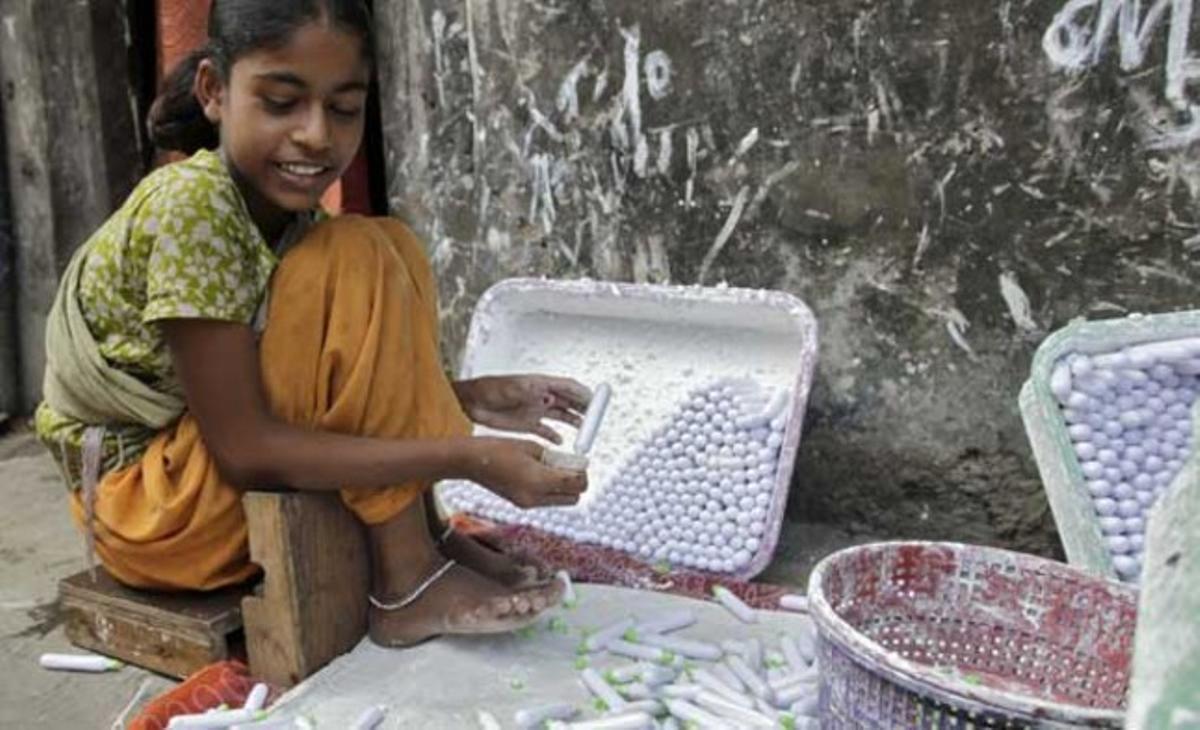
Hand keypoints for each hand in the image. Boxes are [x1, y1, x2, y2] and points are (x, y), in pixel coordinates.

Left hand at [454, 375, 590, 444]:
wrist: (470, 402)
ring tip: (585, 431)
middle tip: (596, 418)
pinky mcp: (527, 424)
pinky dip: (554, 436)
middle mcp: (541, 397)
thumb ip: (532, 391)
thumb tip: (549, 393)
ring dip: (574, 422)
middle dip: (584, 409)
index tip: (596, 401)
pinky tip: (560, 442)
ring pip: (561, 416)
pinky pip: (546, 430)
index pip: (568, 387)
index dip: (583, 394)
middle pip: (569, 402)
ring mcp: (535, 410)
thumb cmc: (490, 389)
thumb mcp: (513, 388)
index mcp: (541, 385)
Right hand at [464, 437, 588, 507]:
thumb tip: (569, 463)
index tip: (580, 463)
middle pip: (573, 499)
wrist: (470, 461)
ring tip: (553, 469)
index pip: (576, 484)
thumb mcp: (532, 447)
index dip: (583, 474)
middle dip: (577, 484)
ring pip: (561, 502)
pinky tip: (540, 475)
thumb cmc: (497, 448)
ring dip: (564, 488)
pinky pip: (546, 500)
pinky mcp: (521, 504)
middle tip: (571, 467)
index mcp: (538, 480)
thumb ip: (554, 458)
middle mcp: (534, 497)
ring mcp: (527, 504)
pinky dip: (550, 490)